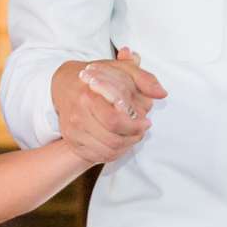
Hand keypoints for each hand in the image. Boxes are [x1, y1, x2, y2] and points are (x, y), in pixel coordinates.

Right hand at [53, 47, 165, 162]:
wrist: (65, 84)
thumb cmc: (98, 77)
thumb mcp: (123, 70)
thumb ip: (145, 79)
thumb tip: (161, 94)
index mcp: (88, 97)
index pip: (114, 121)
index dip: (134, 126)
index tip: (146, 122)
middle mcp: (77, 117)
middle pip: (112, 140)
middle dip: (133, 137)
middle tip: (142, 129)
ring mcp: (73, 132)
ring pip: (107, 151)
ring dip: (126, 146)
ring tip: (134, 135)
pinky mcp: (73, 142)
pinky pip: (99, 156)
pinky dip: (115, 153)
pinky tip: (122, 141)